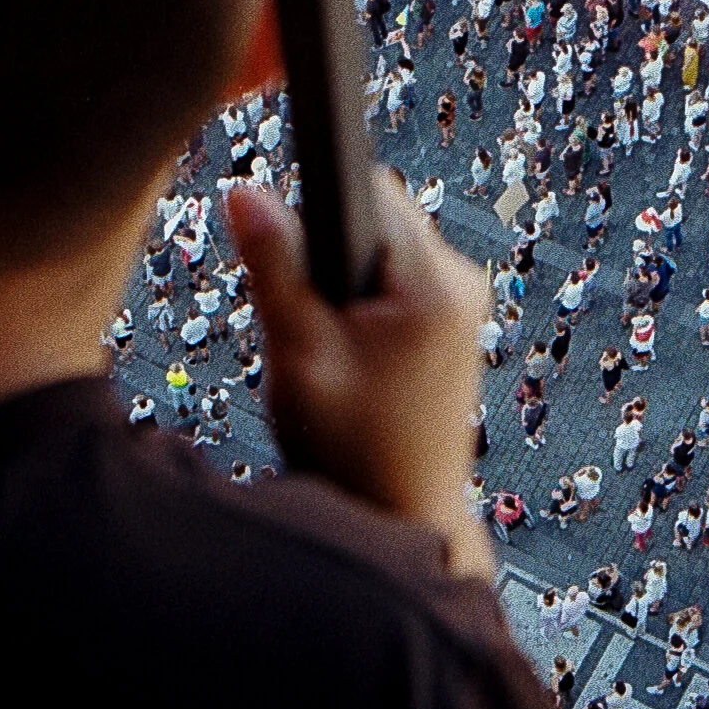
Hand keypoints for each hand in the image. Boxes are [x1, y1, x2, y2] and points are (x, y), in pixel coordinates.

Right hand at [227, 169, 492, 579]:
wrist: (403, 517)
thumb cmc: (352, 453)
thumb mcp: (299, 357)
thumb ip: (273, 267)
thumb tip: (243, 191)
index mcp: (433, 287)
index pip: (363, 194)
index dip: (315, 218)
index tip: (294, 264)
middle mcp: (461, 283)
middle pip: (374, 215)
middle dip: (329, 253)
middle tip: (311, 327)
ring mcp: (465, 301)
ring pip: (382, 244)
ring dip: (345, 280)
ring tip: (334, 350)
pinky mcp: (457, 317)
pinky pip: (398, 274)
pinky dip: (365, 300)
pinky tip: (356, 356)